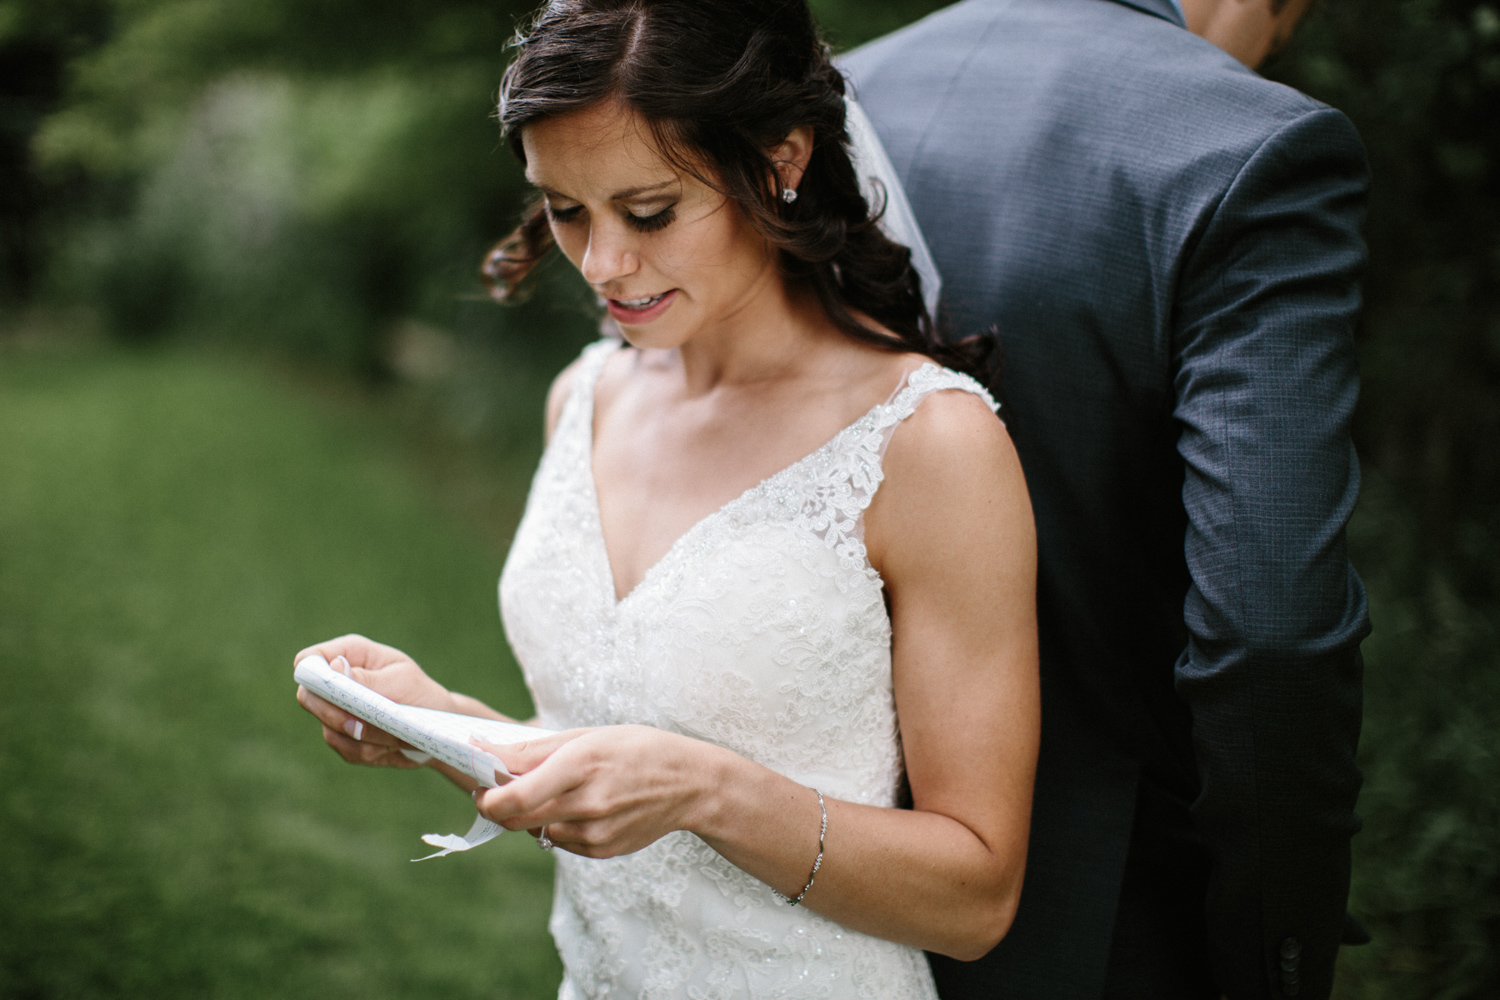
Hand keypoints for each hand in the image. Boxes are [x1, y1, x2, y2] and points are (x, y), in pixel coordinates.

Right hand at [293, 634, 452, 768]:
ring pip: (330, 730)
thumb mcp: (401, 681)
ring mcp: (338, 711)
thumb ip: (367, 678)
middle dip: (335, 716)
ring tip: (397, 735)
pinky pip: (346, 750)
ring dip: (366, 737)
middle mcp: (338, 682)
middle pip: (309, 698)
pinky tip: (393, 745)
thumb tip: (334, 668)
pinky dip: (371, 751)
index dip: (312, 675)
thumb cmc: (422, 694)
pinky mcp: (345, 738)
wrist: (438, 728)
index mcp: (351, 655)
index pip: (311, 659)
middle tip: (361, 725)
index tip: (331, 690)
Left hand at [471, 725, 722, 857]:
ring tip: (553, 792)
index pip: (516, 795)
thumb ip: (534, 749)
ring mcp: (596, 832)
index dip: (487, 796)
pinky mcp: (602, 850)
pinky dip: (559, 825)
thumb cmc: (636, 749)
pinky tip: (581, 807)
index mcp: (582, 764)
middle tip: (495, 791)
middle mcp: (588, 803)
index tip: (479, 786)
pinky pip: (561, 841)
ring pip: (537, 831)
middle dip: (497, 807)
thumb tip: (485, 752)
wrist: (690, 785)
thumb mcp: (588, 735)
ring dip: (531, 815)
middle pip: (517, 819)